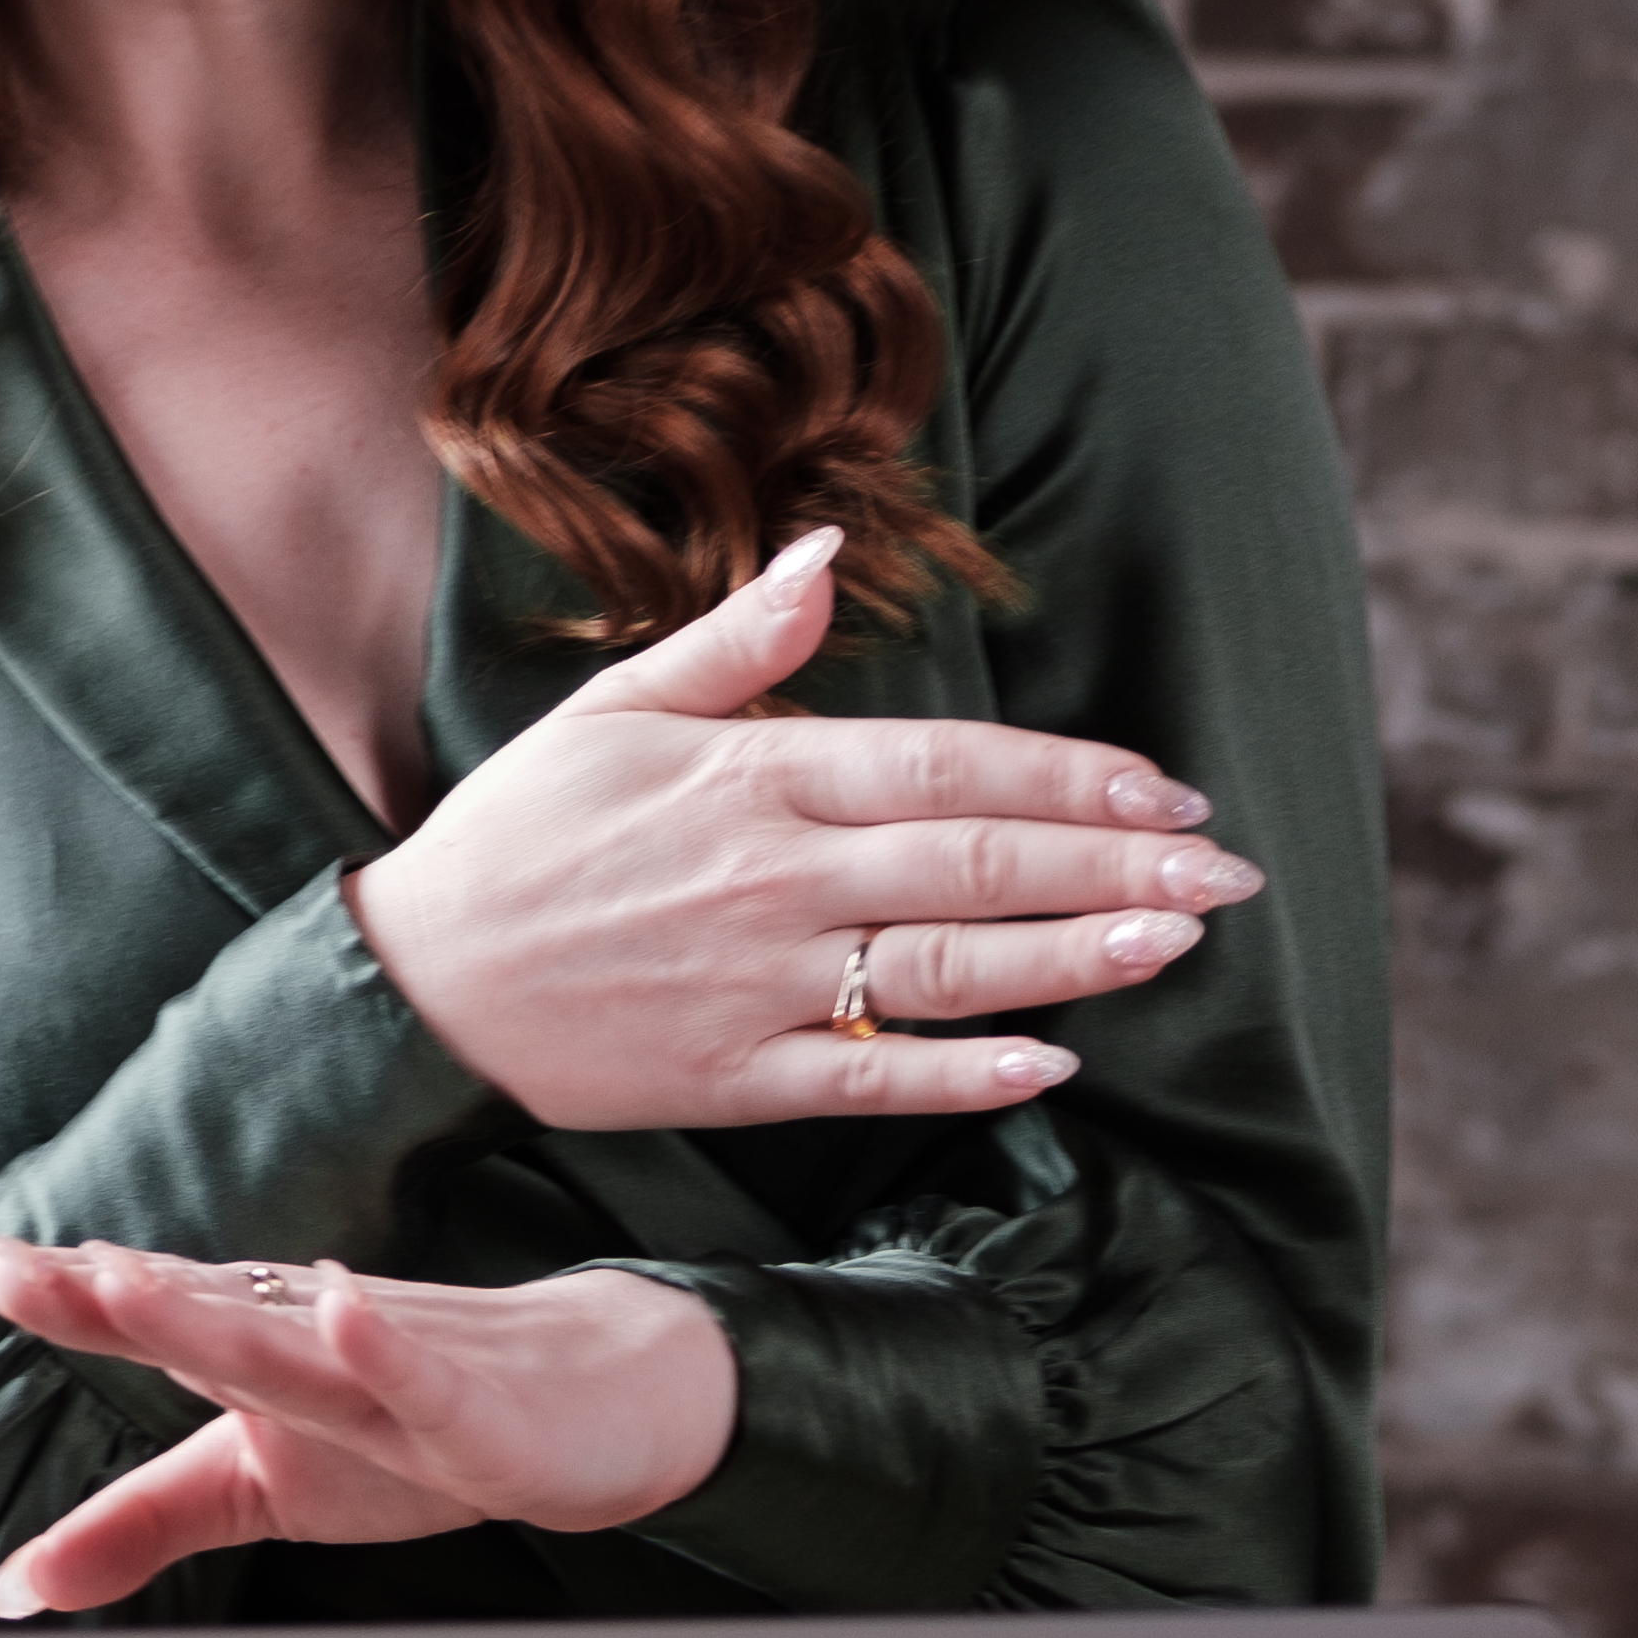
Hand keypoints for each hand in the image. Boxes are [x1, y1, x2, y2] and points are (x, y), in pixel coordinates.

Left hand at [0, 1234, 738, 1613]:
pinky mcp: (480, 1412)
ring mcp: (400, 1372)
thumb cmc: (421, 1433)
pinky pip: (427, 1381)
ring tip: (124, 1281)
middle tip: (2, 1268)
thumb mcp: (263, 1488)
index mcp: (256, 1354)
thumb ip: (138, 1525)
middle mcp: (316, 1344)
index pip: (146, 1316)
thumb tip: (9, 1589)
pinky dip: (385, 1348)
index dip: (57, 1292)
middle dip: (102, 1294)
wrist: (604, 1399)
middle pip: (198, 1316)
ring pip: (293, 1346)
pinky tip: (344, 1312)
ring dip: (209, 1316)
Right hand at [347, 526, 1261, 1131]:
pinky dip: (967, 1069)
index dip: (1065, 777)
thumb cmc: (523, 835)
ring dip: (1073, 957)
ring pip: (946, 967)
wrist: (415, 984)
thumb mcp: (617, 709)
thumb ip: (737, 641)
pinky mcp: (737, 1078)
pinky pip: (873, 1076)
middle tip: (1222, 872)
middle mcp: (773, 878)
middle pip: (974, 863)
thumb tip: (825, 560)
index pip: (946, 766)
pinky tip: (1055, 1058)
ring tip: (1175, 942)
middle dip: (1112, 864)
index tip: (1164, 790)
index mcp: (756, 777)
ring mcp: (758, 985)